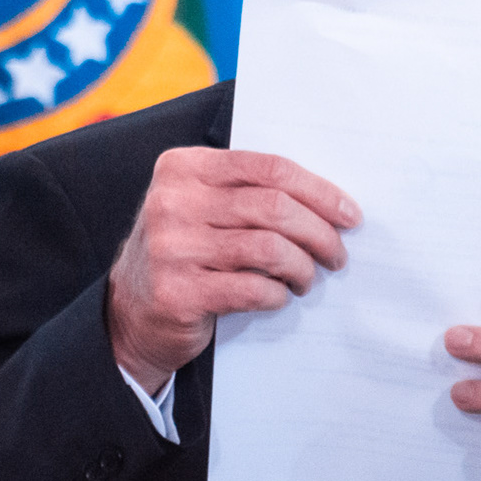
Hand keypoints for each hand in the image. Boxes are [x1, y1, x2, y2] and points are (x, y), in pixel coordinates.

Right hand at [107, 148, 360, 394]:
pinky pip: (253, 288)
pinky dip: (278, 294)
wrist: (131, 313)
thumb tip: (329, 201)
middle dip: (320, 232)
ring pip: (269, 248)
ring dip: (303, 267)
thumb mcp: (203, 206)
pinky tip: (279, 296)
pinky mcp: (179, 292)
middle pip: (274, 207)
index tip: (349, 214)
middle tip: (337, 254)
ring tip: (308, 278)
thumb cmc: (186, 252)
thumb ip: (248, 192)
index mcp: (184, 167)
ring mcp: (172, 247)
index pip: (269, 168)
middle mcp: (173, 201)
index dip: (319, 191)